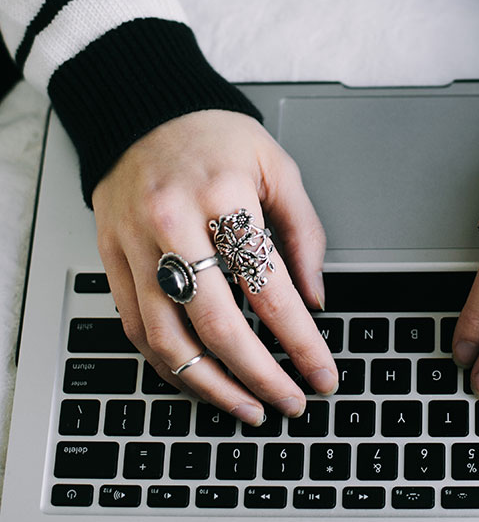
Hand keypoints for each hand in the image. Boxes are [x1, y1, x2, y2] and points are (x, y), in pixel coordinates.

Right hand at [92, 110, 335, 425]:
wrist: (143, 112)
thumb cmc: (216, 138)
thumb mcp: (278, 167)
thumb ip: (304, 233)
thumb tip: (316, 298)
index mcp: (223, 197)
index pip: (269, 290)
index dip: (301, 343)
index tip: (323, 374)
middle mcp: (172, 225)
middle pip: (218, 325)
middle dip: (261, 377)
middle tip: (291, 402)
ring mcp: (134, 246)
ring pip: (170, 340)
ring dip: (213, 386)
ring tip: (250, 408)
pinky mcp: (112, 261)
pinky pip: (138, 329)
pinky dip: (172, 365)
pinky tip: (204, 381)